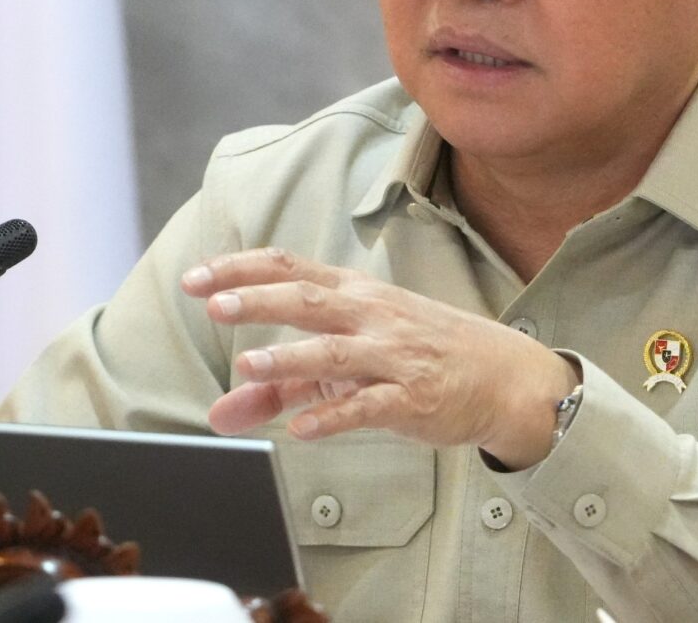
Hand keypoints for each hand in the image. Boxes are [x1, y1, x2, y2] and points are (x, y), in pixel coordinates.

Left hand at [181, 248, 579, 469]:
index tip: (195, 278)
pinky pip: (370, 406)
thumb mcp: (348, 360)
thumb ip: (281, 385)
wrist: (502, 375)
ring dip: (291, 359)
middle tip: (215, 306)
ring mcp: (393, 356)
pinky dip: (335, 416)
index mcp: (352, 295)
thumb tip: (220, 414)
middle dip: (259, 301)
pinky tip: (301, 429)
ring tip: (249, 366)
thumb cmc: (417, 354)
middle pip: (308, 301)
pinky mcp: (413, 398)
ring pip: (336, 352)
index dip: (239, 269)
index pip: (288, 269)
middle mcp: (370, 316)